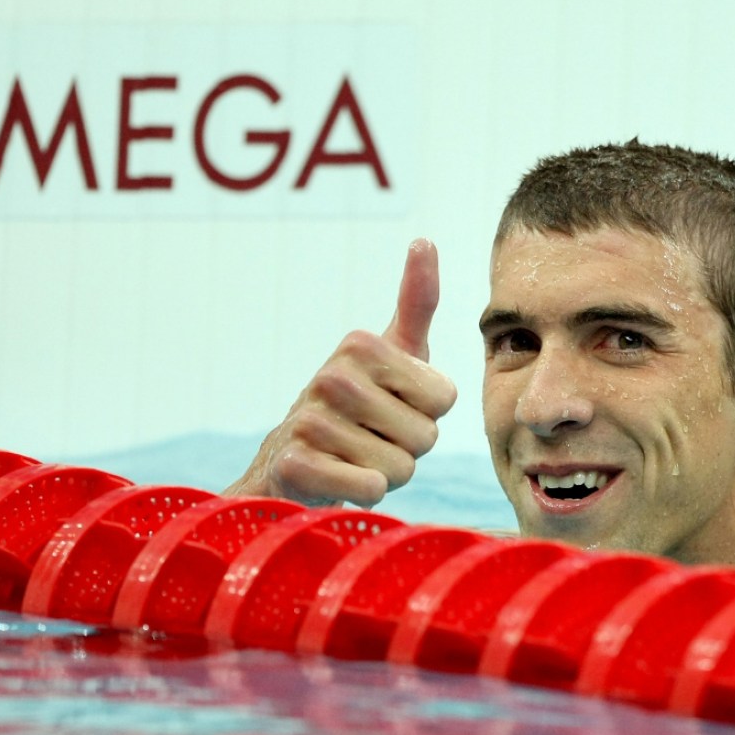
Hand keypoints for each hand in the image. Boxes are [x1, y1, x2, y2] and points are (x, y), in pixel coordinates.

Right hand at [226, 238, 457, 506]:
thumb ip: (416, 302)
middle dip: (407, 449)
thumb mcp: (392, 353)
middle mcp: (332, 376)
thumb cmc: (358, 408)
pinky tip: (338, 480)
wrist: (290, 466)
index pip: (444, 398)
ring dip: (385, 474)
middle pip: (426, 436)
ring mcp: (310, 420)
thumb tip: (424, 240)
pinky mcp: (296, 464)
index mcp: (361, 345)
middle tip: (372, 439)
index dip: (427, 414)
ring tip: (353, 459)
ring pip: (401, 468)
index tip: (393, 408)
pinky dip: (363, 493)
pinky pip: (369, 487)